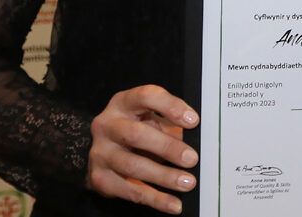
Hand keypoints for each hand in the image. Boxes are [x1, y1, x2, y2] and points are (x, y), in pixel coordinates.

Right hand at [87, 85, 199, 214]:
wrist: (104, 151)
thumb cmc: (136, 129)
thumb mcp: (150, 118)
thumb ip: (170, 123)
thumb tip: (201, 138)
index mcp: (123, 103)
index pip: (146, 96)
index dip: (171, 107)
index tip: (194, 121)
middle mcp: (107, 125)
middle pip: (136, 134)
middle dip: (167, 147)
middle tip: (192, 158)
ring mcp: (100, 153)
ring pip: (133, 166)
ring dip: (164, 176)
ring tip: (188, 182)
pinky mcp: (100, 178)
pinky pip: (130, 191)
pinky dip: (155, 198)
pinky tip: (174, 203)